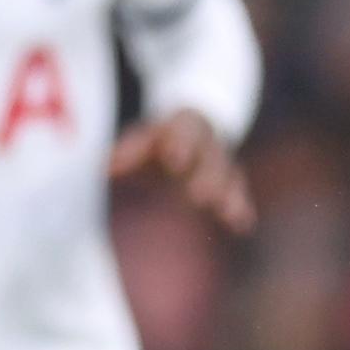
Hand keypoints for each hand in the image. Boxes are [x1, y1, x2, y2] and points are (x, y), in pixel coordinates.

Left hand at [107, 107, 254, 231]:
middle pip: (211, 157)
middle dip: (207, 176)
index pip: (186, 129)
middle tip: (200, 197)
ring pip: (229, 176)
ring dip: (228, 195)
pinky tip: (242, 225)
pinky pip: (238, 193)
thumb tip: (107, 169)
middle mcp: (209, 142)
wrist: (194, 133)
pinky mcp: (231, 182)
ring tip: (228, 216)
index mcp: (185, 124)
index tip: (174, 161)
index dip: (181, 144)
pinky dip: (240, 208)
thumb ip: (128, 152)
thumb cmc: (160, 141)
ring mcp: (223, 162)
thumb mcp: (144, 139)